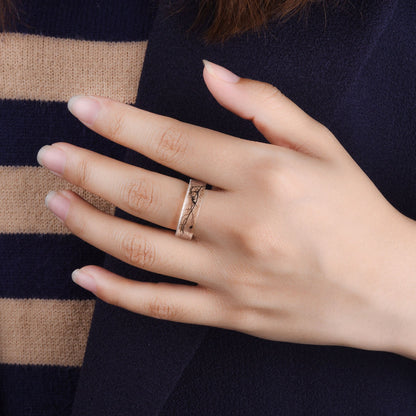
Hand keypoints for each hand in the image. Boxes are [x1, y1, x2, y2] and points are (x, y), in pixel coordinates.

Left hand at [37, 60, 415, 357]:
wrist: (389, 286)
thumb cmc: (357, 212)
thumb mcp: (324, 145)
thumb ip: (265, 106)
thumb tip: (212, 75)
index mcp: (264, 175)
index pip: (170, 141)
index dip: (118, 121)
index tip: (80, 108)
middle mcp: (240, 225)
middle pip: (142, 192)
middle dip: (87, 169)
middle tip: (50, 154)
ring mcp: (230, 275)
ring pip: (140, 248)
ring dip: (88, 223)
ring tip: (56, 202)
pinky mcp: (231, 313)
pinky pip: (160, 306)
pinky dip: (116, 292)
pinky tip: (84, 275)